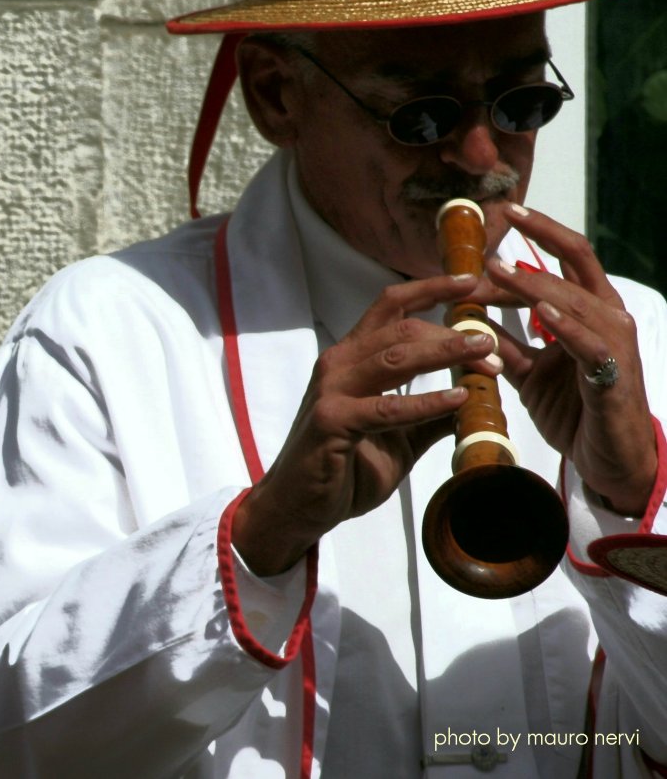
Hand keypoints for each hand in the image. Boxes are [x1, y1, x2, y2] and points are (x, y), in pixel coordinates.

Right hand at [232, 274, 498, 575]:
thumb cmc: (345, 468)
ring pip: (395, 357)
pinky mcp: (331, 421)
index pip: (391, 307)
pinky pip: (386, 407)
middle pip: (401, 328)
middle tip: (492, 341)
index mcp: (352, 358)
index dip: (431, 288)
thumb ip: (429, 415)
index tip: (472, 283)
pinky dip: (426, 402)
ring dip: (445, 352)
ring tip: (486, 356)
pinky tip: (459, 400)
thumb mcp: (397, 437)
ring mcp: (331, 390)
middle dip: (452, 330)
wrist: (299, 507)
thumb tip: (474, 402)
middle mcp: (339, 364)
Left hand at [484, 203, 655, 515]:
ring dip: (535, 285)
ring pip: (577, 299)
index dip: (539, 231)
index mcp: (589, 309)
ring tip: (497, 272)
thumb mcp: (529, 371)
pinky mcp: (612, 374)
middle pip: (575, 262)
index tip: (504, 214)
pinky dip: (565, 325)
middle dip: (536, 242)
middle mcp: (608, 316)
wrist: (606, 459)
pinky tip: (540, 312)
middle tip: (492, 230)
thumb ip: (504, 344)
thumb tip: (467, 320)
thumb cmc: (575, 409)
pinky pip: (589, 343)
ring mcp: (614, 343)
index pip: (568, 255)